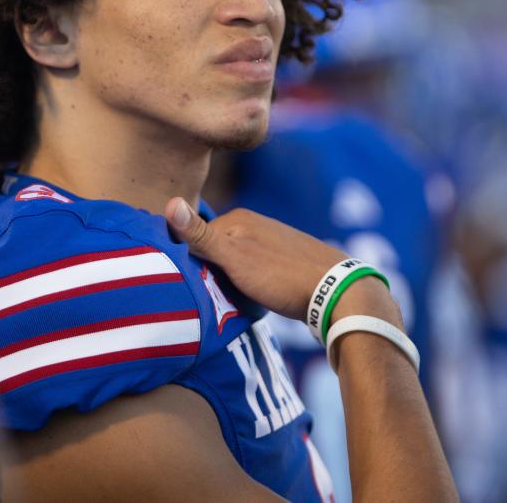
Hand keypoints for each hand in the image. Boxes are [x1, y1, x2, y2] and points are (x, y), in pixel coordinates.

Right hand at [164, 199, 400, 326]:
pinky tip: (253, 301)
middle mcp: (255, 226)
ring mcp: (271, 243)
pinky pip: (253, 272)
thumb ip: (201, 235)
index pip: (196, 237)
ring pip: (235, 264)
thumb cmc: (281, 276)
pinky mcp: (284, 262)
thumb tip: (169, 203)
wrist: (337, 292)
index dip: (188, 262)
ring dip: (228, 283)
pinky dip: (247, 286)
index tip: (187, 286)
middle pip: (215, 251)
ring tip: (230, 304)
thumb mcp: (234, 258)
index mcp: (239, 220)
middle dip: (209, 273)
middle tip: (209, 299)